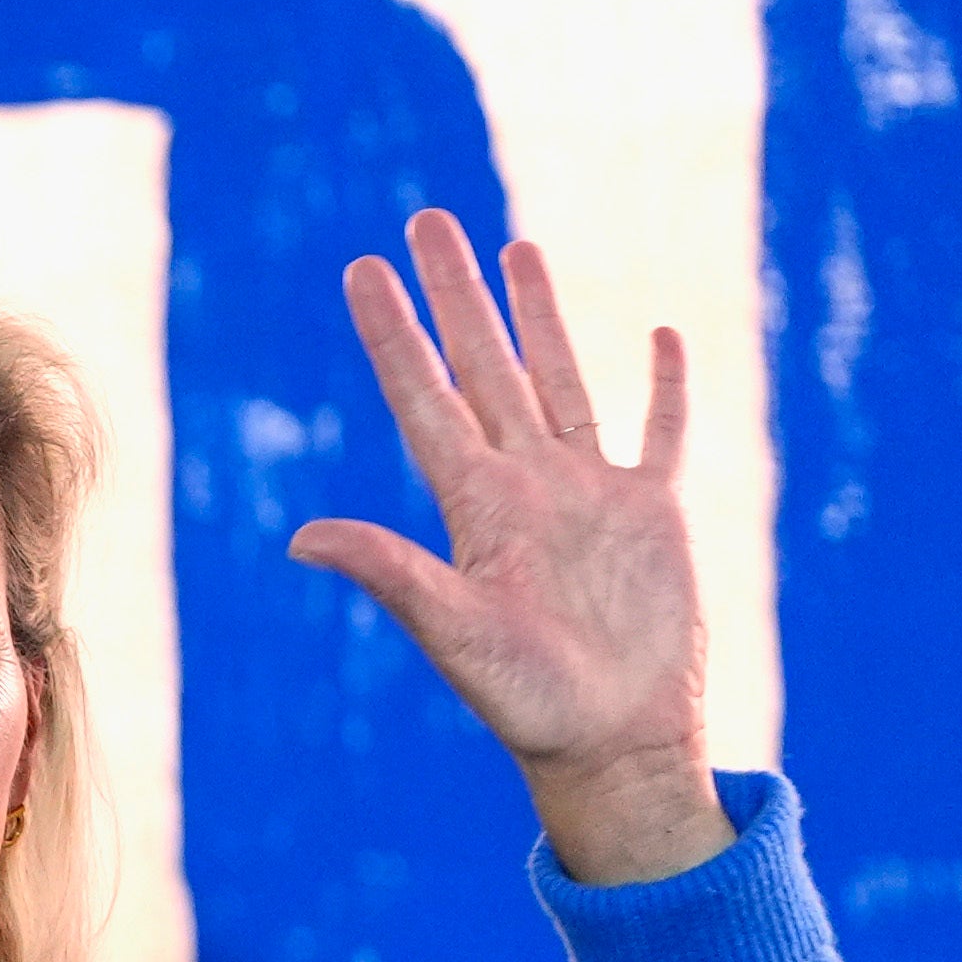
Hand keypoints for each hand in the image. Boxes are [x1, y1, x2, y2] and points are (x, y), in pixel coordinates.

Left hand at [286, 211, 734, 887]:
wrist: (611, 741)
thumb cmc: (527, 701)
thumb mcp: (453, 631)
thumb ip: (388, 572)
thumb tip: (299, 535)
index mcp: (475, 505)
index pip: (425, 396)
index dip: (394, 333)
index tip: (363, 270)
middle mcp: (526, 485)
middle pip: (485, 366)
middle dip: (456, 295)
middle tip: (428, 220)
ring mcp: (590, 494)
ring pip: (561, 380)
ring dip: (539, 317)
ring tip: (519, 249)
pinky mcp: (652, 515)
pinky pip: (660, 434)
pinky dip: (663, 386)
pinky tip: (656, 336)